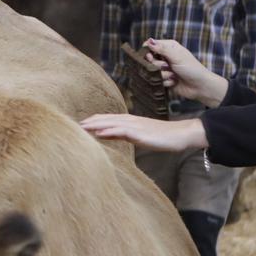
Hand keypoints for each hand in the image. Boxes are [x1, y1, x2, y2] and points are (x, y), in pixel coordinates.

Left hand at [80, 114, 206, 153]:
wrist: (181, 134)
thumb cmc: (162, 137)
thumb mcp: (139, 136)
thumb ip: (124, 134)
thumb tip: (108, 135)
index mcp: (130, 121)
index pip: (107, 119)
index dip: (94, 121)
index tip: (79, 125)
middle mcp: (131, 120)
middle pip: (106, 119)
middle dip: (90, 122)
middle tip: (74, 125)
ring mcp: (136, 126)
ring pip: (112, 123)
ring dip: (96, 125)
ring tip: (82, 127)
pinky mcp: (141, 133)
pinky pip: (123, 131)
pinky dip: (110, 131)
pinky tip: (99, 133)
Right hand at [143, 38, 228, 106]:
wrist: (200, 86)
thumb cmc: (192, 68)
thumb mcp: (177, 56)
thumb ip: (162, 49)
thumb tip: (149, 41)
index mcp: (169, 47)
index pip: (151, 45)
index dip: (148, 51)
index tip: (150, 56)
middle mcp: (166, 56)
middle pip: (149, 59)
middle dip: (157, 64)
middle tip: (166, 66)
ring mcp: (164, 68)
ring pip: (152, 70)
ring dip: (163, 74)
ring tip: (174, 75)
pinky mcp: (164, 79)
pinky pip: (157, 80)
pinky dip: (166, 81)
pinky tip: (174, 81)